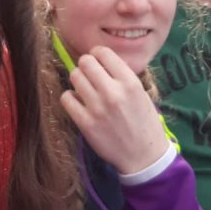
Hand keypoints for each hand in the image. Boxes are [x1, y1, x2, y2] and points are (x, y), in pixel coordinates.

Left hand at [60, 46, 169, 174]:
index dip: (97, 54)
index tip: (97, 61)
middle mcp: (113, 92)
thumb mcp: (140, 93)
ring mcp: (97, 108)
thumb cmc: (144, 122)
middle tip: (89, 74)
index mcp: (130, 82)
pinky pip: (66, 98)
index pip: (103, 53)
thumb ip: (121, 76)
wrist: (143, 155)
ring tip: (84, 89)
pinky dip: (70, 98)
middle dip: (85, 65)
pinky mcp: (85, 123)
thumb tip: (98, 61)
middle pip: (85, 62)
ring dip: (78, 80)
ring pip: (74, 77)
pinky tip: (78, 103)